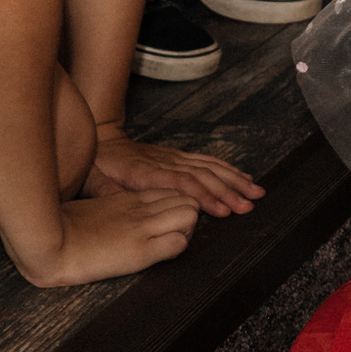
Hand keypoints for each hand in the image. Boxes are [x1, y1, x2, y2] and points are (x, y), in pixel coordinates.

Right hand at [13, 189, 207, 287]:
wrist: (48, 246)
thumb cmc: (62, 231)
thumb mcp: (92, 209)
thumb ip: (112, 206)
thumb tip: (117, 215)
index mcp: (127, 197)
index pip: (172, 191)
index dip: (177, 206)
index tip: (167, 222)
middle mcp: (140, 209)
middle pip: (188, 201)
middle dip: (188, 218)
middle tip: (173, 234)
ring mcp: (142, 228)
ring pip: (190, 217)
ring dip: (186, 231)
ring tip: (168, 244)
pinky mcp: (140, 250)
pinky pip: (179, 243)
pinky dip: (178, 247)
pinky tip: (161, 254)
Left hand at [89, 130, 262, 216]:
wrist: (100, 140)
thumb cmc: (96, 166)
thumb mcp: (94, 182)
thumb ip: (109, 194)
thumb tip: (122, 206)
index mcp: (146, 173)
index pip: (183, 184)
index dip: (205, 197)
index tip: (224, 211)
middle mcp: (165, 162)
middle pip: (203, 175)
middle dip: (229, 191)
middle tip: (249, 206)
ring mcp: (173, 157)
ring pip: (209, 166)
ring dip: (234, 179)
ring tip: (256, 192)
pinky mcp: (177, 155)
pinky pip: (206, 160)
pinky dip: (227, 168)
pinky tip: (242, 176)